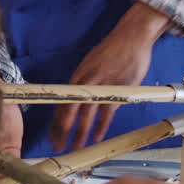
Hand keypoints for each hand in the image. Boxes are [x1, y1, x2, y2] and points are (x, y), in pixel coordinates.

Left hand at [51, 3, 169, 150]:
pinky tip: (95, 137)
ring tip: (76, 147)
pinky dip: (100, 126)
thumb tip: (80, 98)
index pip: (61, 102)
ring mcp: (101, 85)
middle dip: (62, 130)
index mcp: (78, 75)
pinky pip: (106, 112)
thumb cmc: (113, 50)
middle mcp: (86, 81)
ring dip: (80, 133)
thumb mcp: (93, 63)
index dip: (55, 120)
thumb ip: (86, 81)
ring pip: (86, 113)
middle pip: (69, 110)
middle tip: (57, 146)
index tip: (51, 134)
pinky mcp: (117, 88)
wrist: (132, 35)